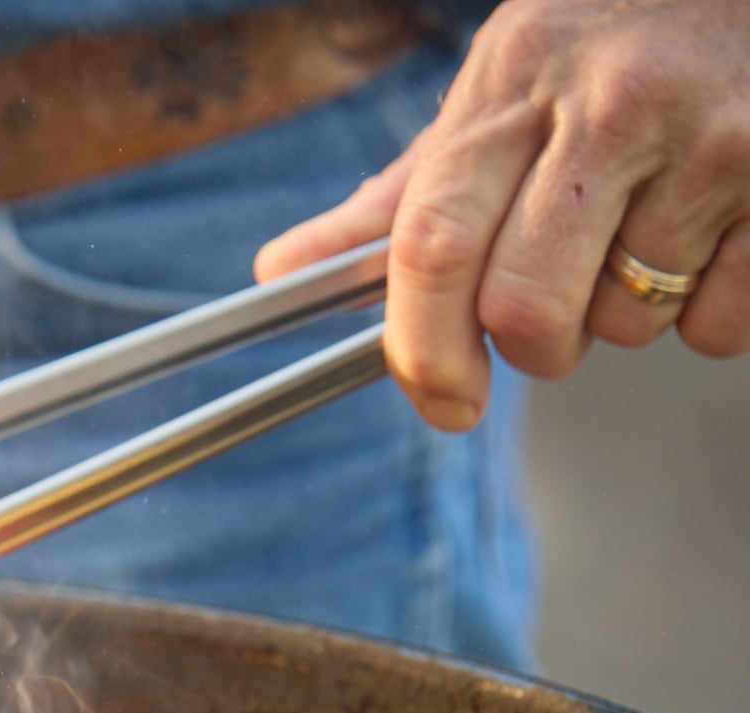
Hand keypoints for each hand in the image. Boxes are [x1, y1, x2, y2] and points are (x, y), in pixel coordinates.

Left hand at [256, 0, 749, 430]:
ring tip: (646, 234)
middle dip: (532, 348)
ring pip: (629, 322)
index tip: (440, 400)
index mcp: (513, 86)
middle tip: (551, 319)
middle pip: (525, 308)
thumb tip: (283, 271)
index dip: (421, 348)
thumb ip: (403, 192)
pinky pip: (720, 323)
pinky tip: (710, 235)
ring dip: (626, 316)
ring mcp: (708, 142)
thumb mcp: (503, 83)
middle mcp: (608, 109)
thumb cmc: (614, 37)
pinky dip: (708, 311)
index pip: (433, 243)